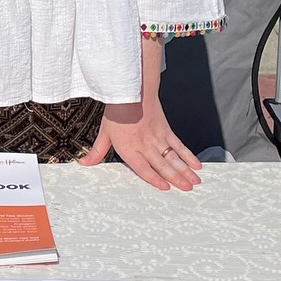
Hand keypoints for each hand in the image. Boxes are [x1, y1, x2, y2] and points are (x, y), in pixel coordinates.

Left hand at [79, 100, 201, 190]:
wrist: (132, 91)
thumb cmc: (117, 112)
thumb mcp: (104, 133)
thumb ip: (97, 151)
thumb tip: (85, 163)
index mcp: (130, 148)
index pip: (143, 168)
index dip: (155, 179)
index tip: (165, 188)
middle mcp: (146, 145)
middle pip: (163, 165)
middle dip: (176, 179)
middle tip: (187, 189)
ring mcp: (158, 138)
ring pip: (174, 158)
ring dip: (185, 171)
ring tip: (194, 182)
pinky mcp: (166, 130)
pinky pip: (179, 145)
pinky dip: (189, 155)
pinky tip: (196, 164)